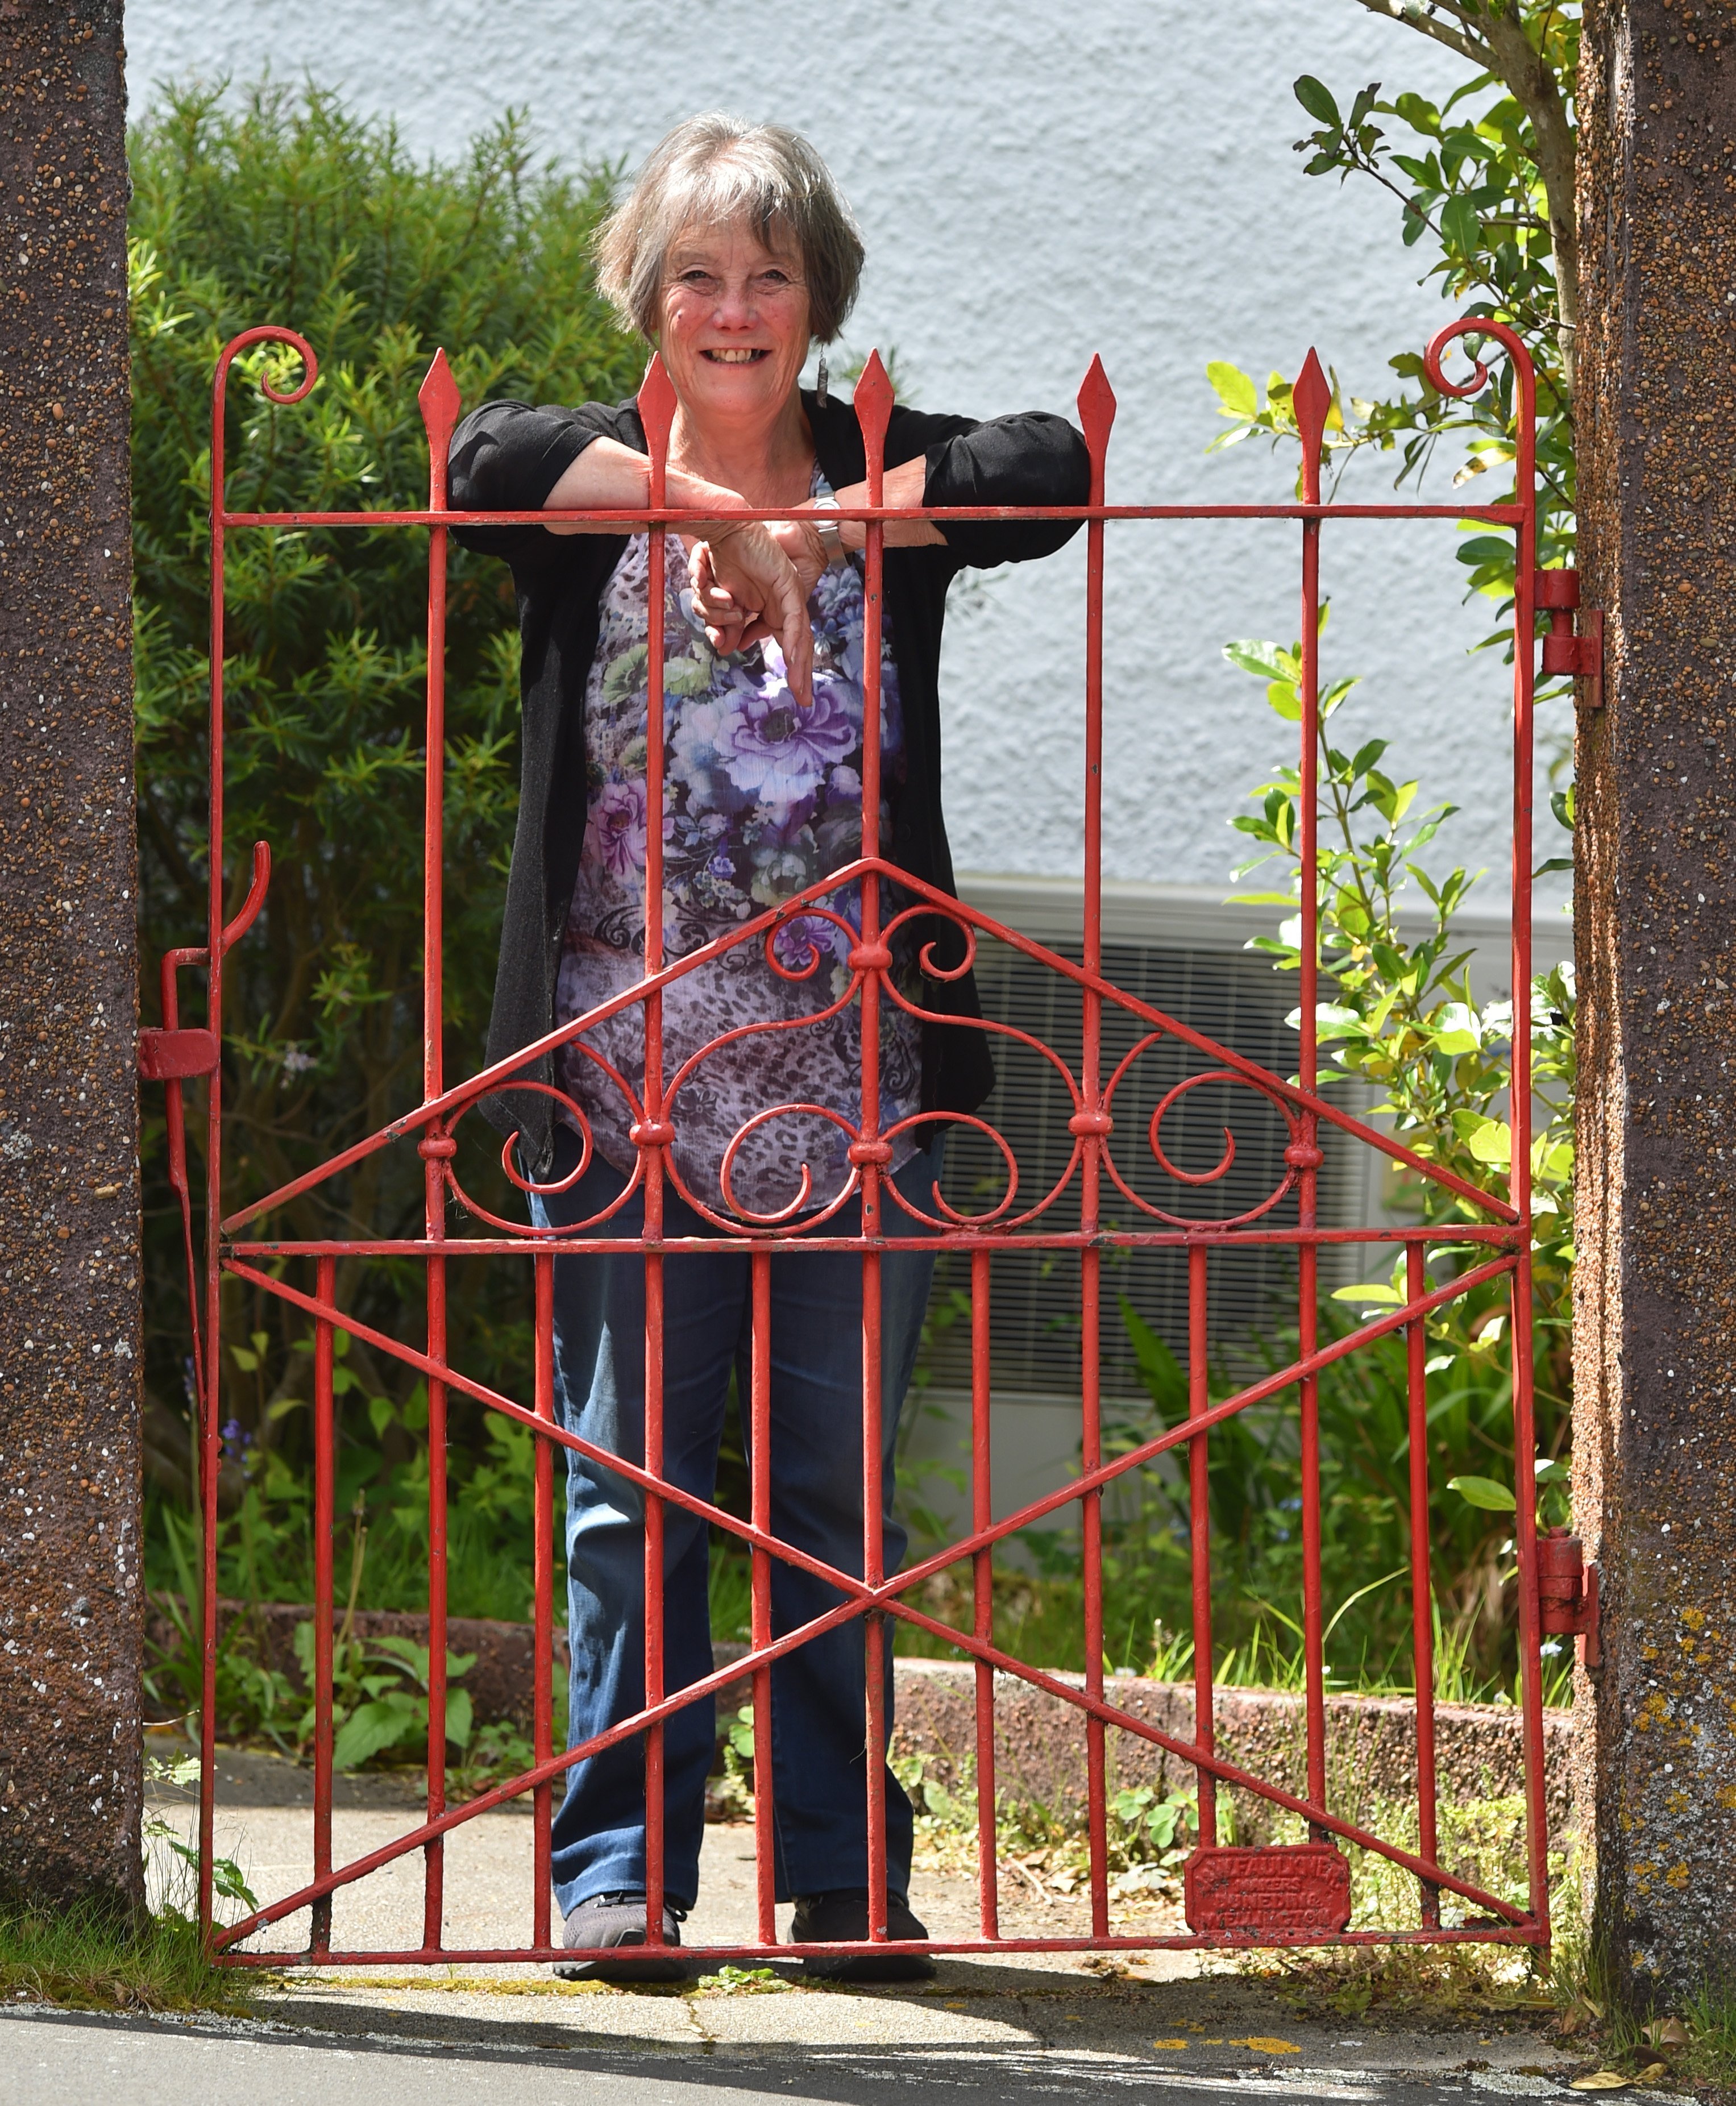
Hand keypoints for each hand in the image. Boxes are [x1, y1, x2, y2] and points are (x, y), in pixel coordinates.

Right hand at [688, 522, 816, 705]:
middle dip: (801, 676)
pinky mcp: (788, 587)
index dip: (793, 670)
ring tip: (800, 688)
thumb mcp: (725, 606)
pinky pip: (794, 619)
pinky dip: (794, 641)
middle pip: (799, 646)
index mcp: (773, 611)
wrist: (729, 533)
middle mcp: (785, 606)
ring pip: (800, 636)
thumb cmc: (726, 565)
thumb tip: (726, 648)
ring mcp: (789, 596)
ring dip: (800, 664)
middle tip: (804, 701)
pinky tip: (793, 660)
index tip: (796, 696)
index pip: (786, 644)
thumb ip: (728, 626)